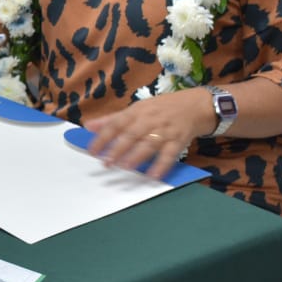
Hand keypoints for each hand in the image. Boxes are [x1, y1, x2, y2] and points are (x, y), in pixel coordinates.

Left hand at [82, 89, 215, 179]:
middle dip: (118, 148)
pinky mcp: (178, 141)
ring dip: (137, 156)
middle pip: (132, 134)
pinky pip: (169, 154)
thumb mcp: (136, 109)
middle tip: (106, 163)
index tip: (92, 151)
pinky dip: (161, 166)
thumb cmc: (160, 109)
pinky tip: (153, 176)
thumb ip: (112, 120)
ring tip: (125, 167)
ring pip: (149, 144)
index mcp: (136, 112)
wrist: (194, 105)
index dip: (103, 137)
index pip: (116, 124)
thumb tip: (88, 126)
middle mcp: (150, 120)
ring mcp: (165, 131)